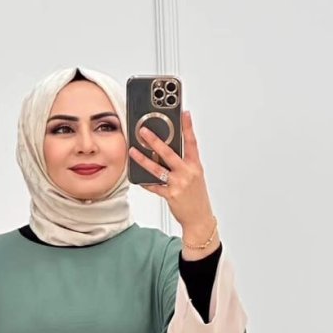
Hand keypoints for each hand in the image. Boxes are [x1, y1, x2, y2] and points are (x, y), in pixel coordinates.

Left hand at [128, 110, 215, 237]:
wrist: (199, 219)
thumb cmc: (197, 198)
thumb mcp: (195, 177)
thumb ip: (184, 164)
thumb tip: (167, 153)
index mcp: (195, 166)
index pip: (192, 143)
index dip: (188, 127)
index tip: (185, 114)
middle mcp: (187, 173)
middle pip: (169, 153)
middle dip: (155, 140)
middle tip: (144, 131)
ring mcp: (178, 184)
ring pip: (157, 169)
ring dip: (143, 159)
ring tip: (133, 151)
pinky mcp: (170, 195)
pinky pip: (154, 186)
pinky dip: (146, 182)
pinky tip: (138, 177)